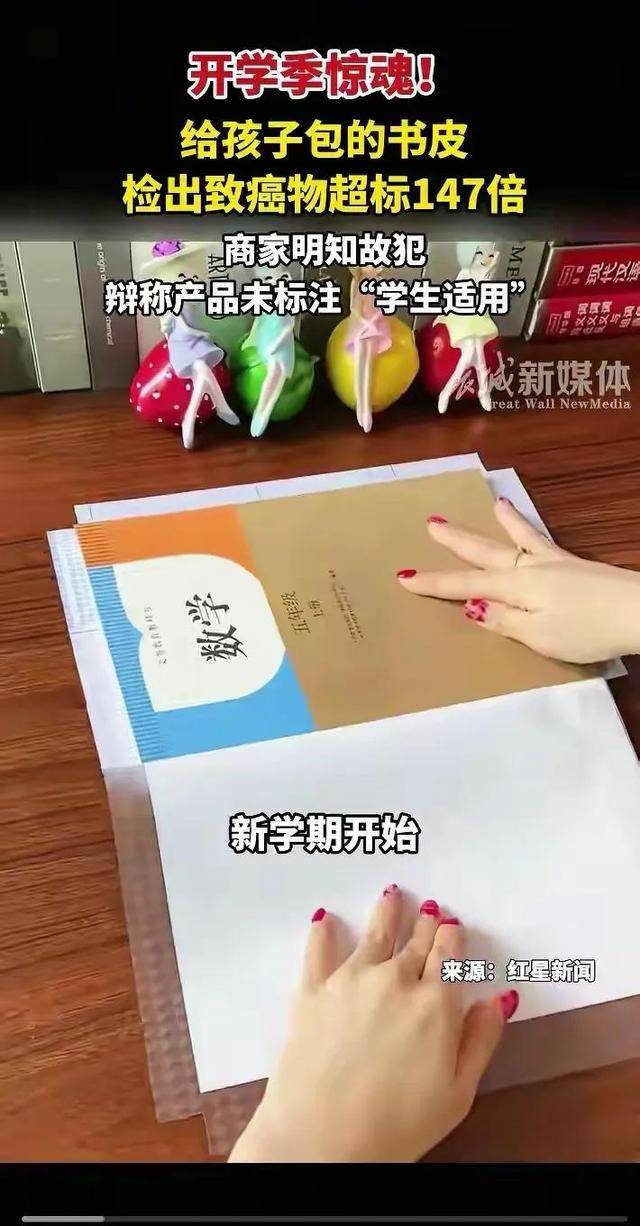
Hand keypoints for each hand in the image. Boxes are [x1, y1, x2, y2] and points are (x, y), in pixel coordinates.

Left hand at [229, 888, 516, 1162]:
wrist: (322, 1139)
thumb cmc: (396, 1126)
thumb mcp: (457, 1092)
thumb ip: (481, 1039)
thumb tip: (500, 999)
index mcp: (436, 1004)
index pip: (449, 954)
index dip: (452, 937)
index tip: (453, 926)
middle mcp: (395, 980)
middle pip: (416, 941)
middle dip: (425, 923)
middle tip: (430, 908)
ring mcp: (350, 980)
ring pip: (373, 933)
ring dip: (386, 912)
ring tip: (391, 894)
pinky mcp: (312, 991)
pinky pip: (318, 951)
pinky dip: (323, 932)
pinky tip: (324, 919)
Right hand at [397, 497, 639, 664]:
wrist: (638, 610)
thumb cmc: (587, 630)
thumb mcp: (539, 635)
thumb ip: (504, 620)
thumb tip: (470, 606)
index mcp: (517, 587)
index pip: (465, 585)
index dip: (434, 583)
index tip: (403, 578)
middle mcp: (531, 568)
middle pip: (486, 554)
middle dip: (457, 541)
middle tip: (431, 522)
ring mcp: (555, 563)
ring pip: (517, 540)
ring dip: (499, 524)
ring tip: (491, 505)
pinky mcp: (575, 565)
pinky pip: (542, 540)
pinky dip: (529, 529)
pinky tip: (530, 528)